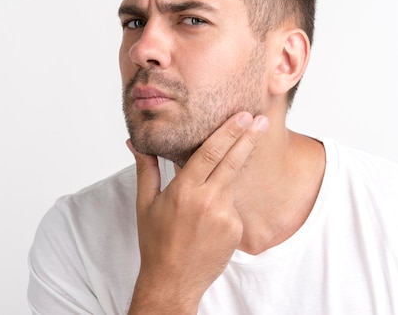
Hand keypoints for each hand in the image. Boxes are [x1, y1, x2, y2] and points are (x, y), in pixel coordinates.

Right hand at [127, 112, 268, 314]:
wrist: (173, 281)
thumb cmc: (156, 242)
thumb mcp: (145, 204)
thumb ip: (146, 168)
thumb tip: (136, 143)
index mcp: (184, 191)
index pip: (210, 152)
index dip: (228, 132)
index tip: (243, 116)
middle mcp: (207, 201)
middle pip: (232, 160)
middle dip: (249, 137)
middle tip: (262, 119)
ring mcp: (224, 216)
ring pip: (232, 183)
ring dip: (234, 171)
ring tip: (234, 162)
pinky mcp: (235, 229)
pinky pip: (233, 206)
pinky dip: (225, 202)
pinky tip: (210, 218)